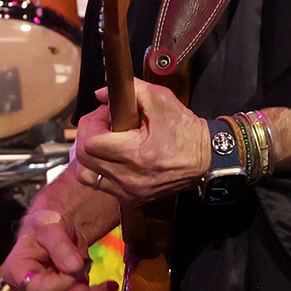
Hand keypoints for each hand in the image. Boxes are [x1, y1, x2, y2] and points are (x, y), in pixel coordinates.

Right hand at [0, 204, 116, 290]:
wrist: (58, 231)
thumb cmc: (47, 225)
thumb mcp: (51, 225)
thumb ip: (60, 244)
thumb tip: (74, 267)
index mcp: (17, 272)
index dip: (59, 285)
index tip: (76, 267)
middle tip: (86, 289)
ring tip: (103, 289)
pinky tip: (106, 288)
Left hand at [74, 80, 210, 203]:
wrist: (206, 159)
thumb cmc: (185, 131)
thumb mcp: (160, 100)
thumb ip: (129, 90)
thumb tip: (101, 94)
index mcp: (136, 154)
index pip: (91, 143)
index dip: (92, 124)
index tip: (106, 115)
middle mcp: (130, 178)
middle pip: (84, 159)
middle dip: (87, 136)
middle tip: (103, 124)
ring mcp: (129, 192)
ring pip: (87, 175)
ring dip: (89, 156)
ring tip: (105, 141)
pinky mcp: (131, 199)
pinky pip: (100, 186)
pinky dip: (100, 170)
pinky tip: (113, 156)